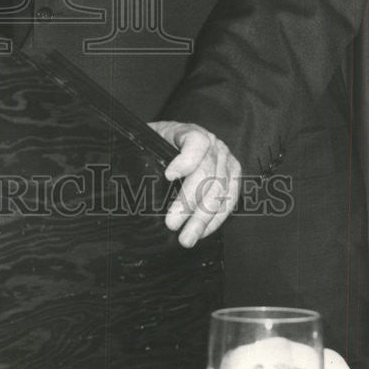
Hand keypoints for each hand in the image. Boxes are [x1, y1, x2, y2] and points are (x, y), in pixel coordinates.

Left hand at [148, 120, 240, 246]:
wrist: (175, 140)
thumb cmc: (160, 144)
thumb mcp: (150, 142)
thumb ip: (145, 154)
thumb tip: (134, 178)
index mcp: (189, 131)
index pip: (196, 141)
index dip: (186, 159)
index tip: (168, 176)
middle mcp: (213, 143)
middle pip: (208, 173)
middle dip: (189, 202)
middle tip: (172, 223)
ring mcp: (226, 159)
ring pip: (220, 191)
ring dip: (203, 219)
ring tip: (187, 238)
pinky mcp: (233, 175)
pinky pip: (229, 200)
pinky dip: (215, 220)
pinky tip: (202, 232)